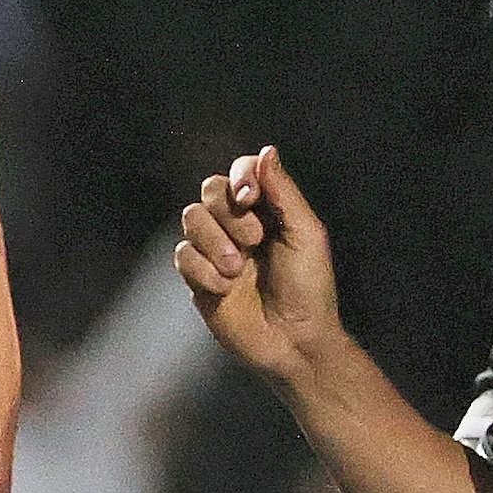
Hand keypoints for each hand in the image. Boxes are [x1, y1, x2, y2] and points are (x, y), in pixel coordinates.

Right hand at [177, 145, 341, 378]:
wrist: (294, 341)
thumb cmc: (310, 288)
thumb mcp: (306, 234)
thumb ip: (283, 192)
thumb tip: (266, 151)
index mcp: (267, 210)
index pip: (240, 171)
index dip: (240, 177)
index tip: (250, 196)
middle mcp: (237, 225)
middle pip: (209, 190)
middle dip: (229, 215)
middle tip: (255, 242)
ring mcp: (215, 251)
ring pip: (191, 219)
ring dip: (215, 243)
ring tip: (238, 269)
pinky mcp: (197, 278)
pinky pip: (183, 256)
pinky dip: (203, 271)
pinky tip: (226, 289)